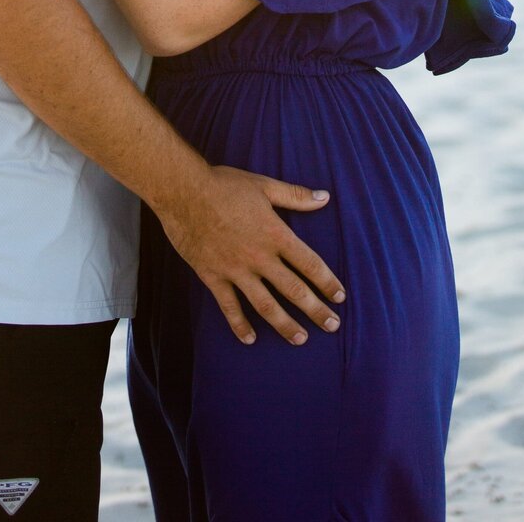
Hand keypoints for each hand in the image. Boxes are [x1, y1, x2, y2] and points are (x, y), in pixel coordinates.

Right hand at [158, 165, 345, 346]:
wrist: (183, 191)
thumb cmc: (225, 185)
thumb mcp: (264, 185)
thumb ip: (296, 195)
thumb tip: (325, 197)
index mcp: (275, 234)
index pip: (309, 263)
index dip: (327, 282)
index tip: (340, 297)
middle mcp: (259, 256)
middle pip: (293, 289)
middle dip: (315, 310)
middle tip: (332, 326)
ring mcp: (235, 269)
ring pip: (266, 305)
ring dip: (285, 324)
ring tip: (301, 339)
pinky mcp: (213, 276)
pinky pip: (229, 306)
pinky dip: (240, 324)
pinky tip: (250, 339)